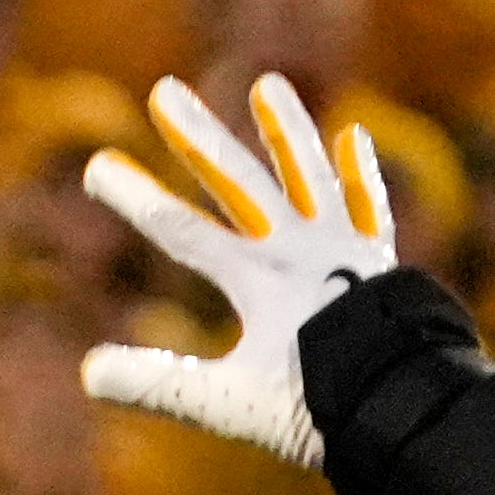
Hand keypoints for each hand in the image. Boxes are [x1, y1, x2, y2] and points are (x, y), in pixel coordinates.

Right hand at [78, 74, 393, 468]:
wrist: (404, 409)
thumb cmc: (316, 410)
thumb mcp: (228, 404)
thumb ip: (159, 384)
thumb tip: (89, 372)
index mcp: (257, 280)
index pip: (182, 230)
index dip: (138, 196)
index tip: (98, 165)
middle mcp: (298, 250)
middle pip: (238, 183)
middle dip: (197, 137)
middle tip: (163, 90)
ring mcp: (342, 248)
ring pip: (309, 175)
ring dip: (287, 131)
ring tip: (268, 84)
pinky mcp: (378, 262)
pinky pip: (369, 208)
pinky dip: (360, 175)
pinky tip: (353, 137)